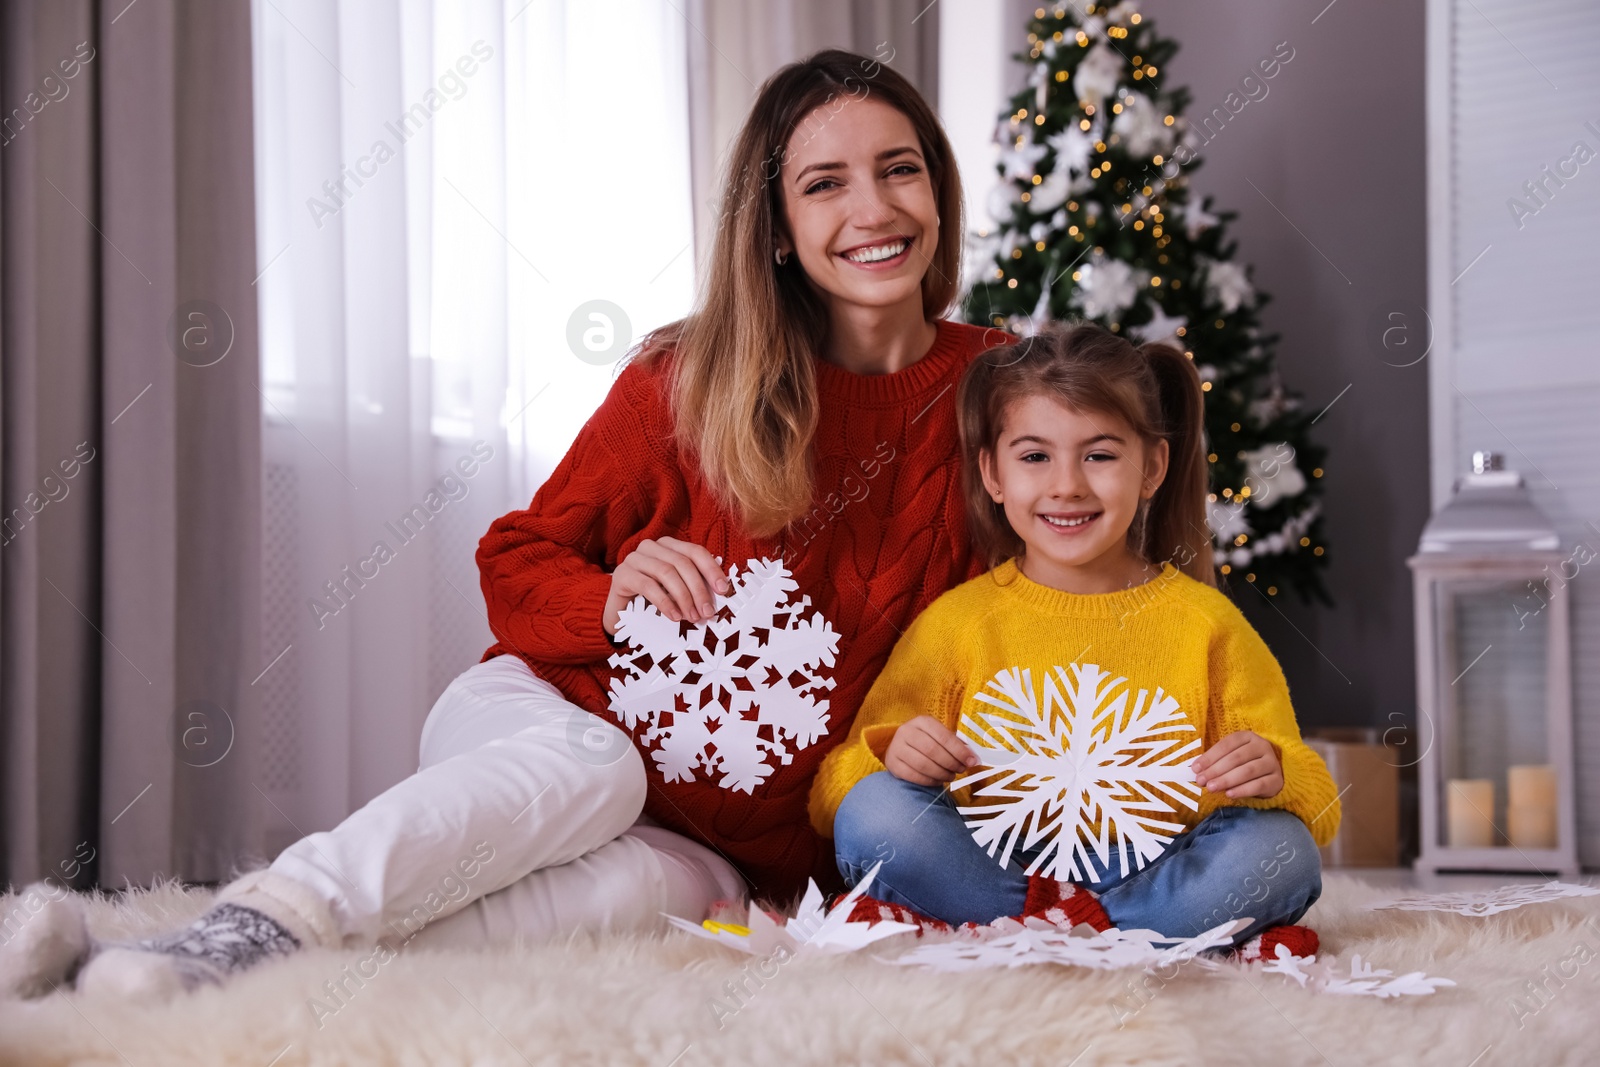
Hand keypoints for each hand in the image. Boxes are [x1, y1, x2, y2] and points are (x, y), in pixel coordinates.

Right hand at [603, 537, 731, 634]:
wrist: (619, 613)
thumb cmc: (652, 599)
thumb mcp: (676, 589)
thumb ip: (694, 584)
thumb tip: (721, 591)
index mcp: (668, 545)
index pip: (695, 551)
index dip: (711, 569)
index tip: (723, 590)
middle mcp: (651, 546)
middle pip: (682, 563)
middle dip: (698, 589)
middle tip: (707, 612)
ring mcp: (634, 558)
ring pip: (667, 572)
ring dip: (684, 597)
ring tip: (692, 617)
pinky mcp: (622, 574)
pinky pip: (648, 586)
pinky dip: (665, 602)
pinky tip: (675, 616)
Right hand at [884, 716, 978, 785]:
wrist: (902, 747)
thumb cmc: (926, 742)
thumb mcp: (939, 737)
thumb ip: (956, 745)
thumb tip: (973, 758)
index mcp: (922, 721)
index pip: (943, 736)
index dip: (960, 751)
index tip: (972, 761)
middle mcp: (906, 731)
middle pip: (932, 750)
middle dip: (951, 763)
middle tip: (961, 770)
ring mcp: (896, 747)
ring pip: (923, 764)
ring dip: (942, 773)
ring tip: (951, 776)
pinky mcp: (892, 764)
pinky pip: (914, 776)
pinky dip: (930, 781)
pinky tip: (938, 780)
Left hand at [1192, 730, 1283, 798]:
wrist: (1269, 776)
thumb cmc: (1244, 764)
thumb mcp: (1230, 758)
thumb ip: (1216, 761)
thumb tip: (1196, 770)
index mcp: (1247, 737)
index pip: (1226, 744)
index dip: (1210, 757)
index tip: (1195, 768)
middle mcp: (1262, 746)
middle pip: (1236, 758)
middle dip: (1216, 770)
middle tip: (1201, 781)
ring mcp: (1271, 762)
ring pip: (1247, 771)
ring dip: (1227, 780)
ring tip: (1211, 788)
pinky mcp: (1277, 779)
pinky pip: (1259, 785)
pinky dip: (1242, 790)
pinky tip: (1229, 794)